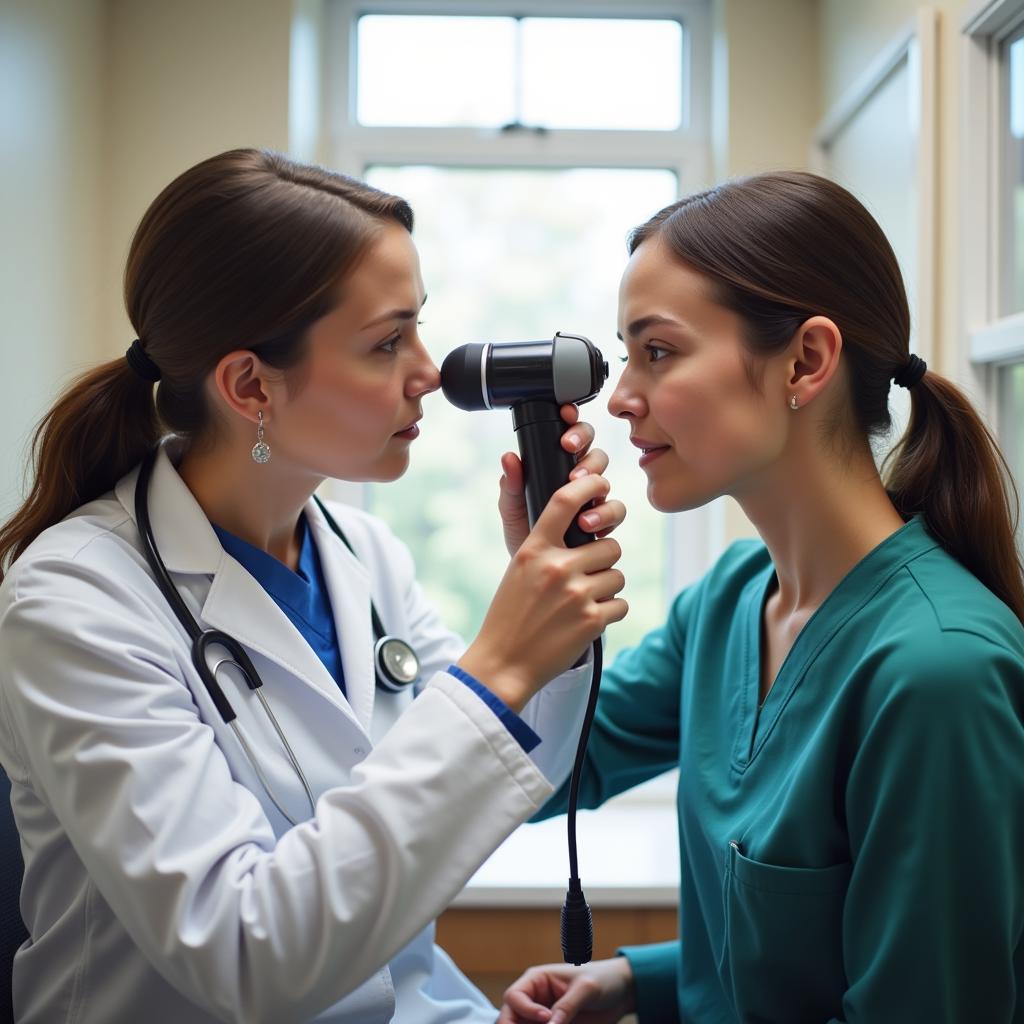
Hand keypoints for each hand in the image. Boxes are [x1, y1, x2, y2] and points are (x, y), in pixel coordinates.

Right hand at [458, 472, 627, 710]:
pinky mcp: (592, 621)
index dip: (589, 486)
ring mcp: (576, 594)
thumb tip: (582, 524)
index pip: (565, 501)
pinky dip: (609, 613)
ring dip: (607, 589)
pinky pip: (620, 604)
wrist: (503, 663)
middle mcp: (557, 567)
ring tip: (581, 603)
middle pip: (609, 544)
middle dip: (604, 560)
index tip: (599, 483)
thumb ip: (546, 545)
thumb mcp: (519, 569)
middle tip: (586, 577)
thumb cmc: (510, 615)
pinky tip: (586, 621)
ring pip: (617, 575)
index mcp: (534, 549)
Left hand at [498, 404, 625, 556]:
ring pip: (608, 482)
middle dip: (587, 454)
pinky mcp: (606, 523)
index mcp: (559, 468)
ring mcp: (596, 501)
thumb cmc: (525, 537)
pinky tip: (589, 525)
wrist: (538, 576)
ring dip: (597, 487)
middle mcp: (582, 481)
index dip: (573, 421)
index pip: (572, 436)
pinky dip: (604, 515)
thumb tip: (509, 458)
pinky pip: (616, 511)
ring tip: (579, 503)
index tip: (565, 415)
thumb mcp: (512, 511)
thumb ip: (511, 486)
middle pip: (596, 454)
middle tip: (571, 464)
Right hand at [498, 957, 636, 1023]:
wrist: (621, 994)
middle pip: (509, 1019)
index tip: (546, 1019)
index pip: (514, 997)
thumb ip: (567, 1006)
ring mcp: (541, 1020)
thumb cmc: (602, 980)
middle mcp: (534, 1001)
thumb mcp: (586, 988)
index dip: (526, 1010)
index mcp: (536, 981)